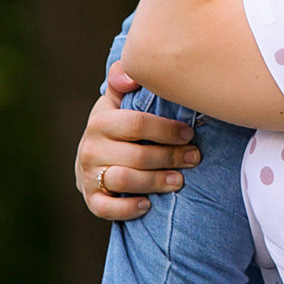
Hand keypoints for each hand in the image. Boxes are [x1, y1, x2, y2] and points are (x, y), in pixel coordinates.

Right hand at [74, 73, 199, 222]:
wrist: (91, 157)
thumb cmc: (116, 125)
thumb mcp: (117, 100)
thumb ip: (122, 79)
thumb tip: (132, 75)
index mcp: (100, 120)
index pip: (136, 124)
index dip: (166, 130)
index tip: (189, 133)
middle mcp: (90, 147)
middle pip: (137, 155)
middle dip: (170, 157)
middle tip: (194, 157)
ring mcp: (89, 174)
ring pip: (125, 180)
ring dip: (156, 182)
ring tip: (179, 181)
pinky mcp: (91, 199)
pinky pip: (106, 208)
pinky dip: (128, 208)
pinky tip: (148, 204)